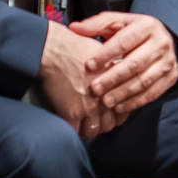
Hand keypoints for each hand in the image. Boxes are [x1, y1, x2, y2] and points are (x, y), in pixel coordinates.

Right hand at [37, 23, 106, 137]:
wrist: (55, 50)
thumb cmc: (76, 46)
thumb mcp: (104, 56)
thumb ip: (111, 70)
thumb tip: (112, 74)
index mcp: (116, 87)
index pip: (122, 111)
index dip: (115, 115)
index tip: (108, 114)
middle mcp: (106, 99)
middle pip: (108, 125)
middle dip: (101, 125)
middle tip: (92, 123)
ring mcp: (89, 108)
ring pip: (93, 131)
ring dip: (87, 130)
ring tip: (80, 126)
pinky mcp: (71, 112)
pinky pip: (74, 131)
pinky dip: (72, 131)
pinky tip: (68, 126)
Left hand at [78, 12, 177, 124]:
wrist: (160, 39)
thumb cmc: (131, 32)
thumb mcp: (116, 23)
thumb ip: (96, 24)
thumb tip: (74, 28)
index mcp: (148, 25)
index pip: (124, 42)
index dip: (106, 54)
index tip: (88, 66)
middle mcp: (162, 43)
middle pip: (135, 64)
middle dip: (113, 78)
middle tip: (95, 89)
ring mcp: (169, 61)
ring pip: (145, 80)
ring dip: (123, 93)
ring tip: (105, 102)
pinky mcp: (173, 76)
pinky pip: (154, 92)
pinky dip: (136, 102)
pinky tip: (120, 107)